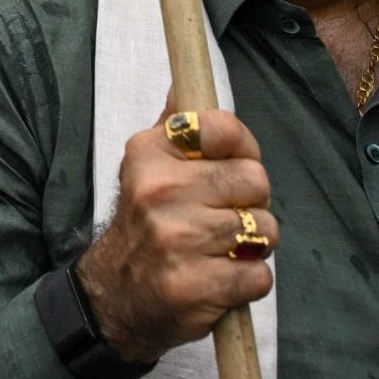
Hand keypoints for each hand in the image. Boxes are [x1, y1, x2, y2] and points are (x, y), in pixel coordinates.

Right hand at [74, 104, 276, 364]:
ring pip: (265, 229)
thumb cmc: (143, 226)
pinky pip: (260, 275)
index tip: (230, 166)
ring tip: (220, 250)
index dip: (242, 149)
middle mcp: (160, 192)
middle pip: (255, 180)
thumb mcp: (144, 167)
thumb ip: (174, 124)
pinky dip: (248, 281)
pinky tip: (219, 279)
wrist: (113, 298)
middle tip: (222, 218)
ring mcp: (178, 240)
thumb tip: (185, 80)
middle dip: (251, 203)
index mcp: (150, 154)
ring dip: (253, 246)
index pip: (225, 128)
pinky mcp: (197, 285)